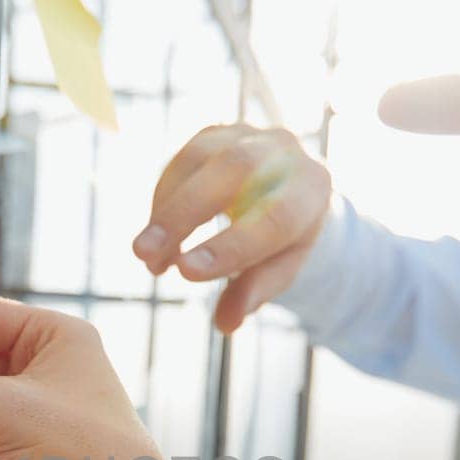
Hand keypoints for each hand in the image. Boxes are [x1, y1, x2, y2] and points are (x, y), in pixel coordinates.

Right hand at [132, 125, 331, 333]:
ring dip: (165, 207)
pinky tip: (155, 233)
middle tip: (146, 257)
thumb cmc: (284, 239)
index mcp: (313, 189)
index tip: (186, 272)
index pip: (275, 217)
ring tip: (147, 256)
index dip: (230, 246)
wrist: (288, 189)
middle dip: (184, 215)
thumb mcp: (279, 269)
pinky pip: (181, 159)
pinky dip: (162, 197)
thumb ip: (254, 292)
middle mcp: (285, 151)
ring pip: (200, 157)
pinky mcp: (215, 134)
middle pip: (233, 171)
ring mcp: (247, 135)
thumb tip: (226, 325)